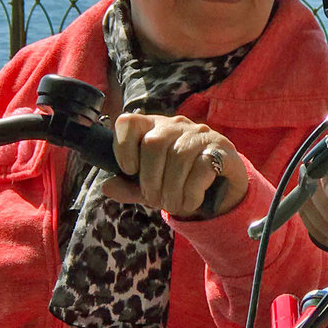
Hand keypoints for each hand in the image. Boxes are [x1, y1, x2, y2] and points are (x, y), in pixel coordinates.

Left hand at [101, 114, 247, 219]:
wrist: (221, 191)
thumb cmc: (180, 183)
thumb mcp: (151, 189)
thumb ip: (129, 187)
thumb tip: (106, 187)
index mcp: (152, 128)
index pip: (128, 122)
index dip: (123, 147)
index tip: (130, 171)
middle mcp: (175, 125)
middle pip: (153, 143)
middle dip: (150, 180)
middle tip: (156, 199)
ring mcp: (199, 133)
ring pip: (178, 157)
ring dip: (171, 190)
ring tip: (173, 205)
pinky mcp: (221, 148)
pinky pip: (201, 168)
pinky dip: (191, 193)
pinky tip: (191, 202)